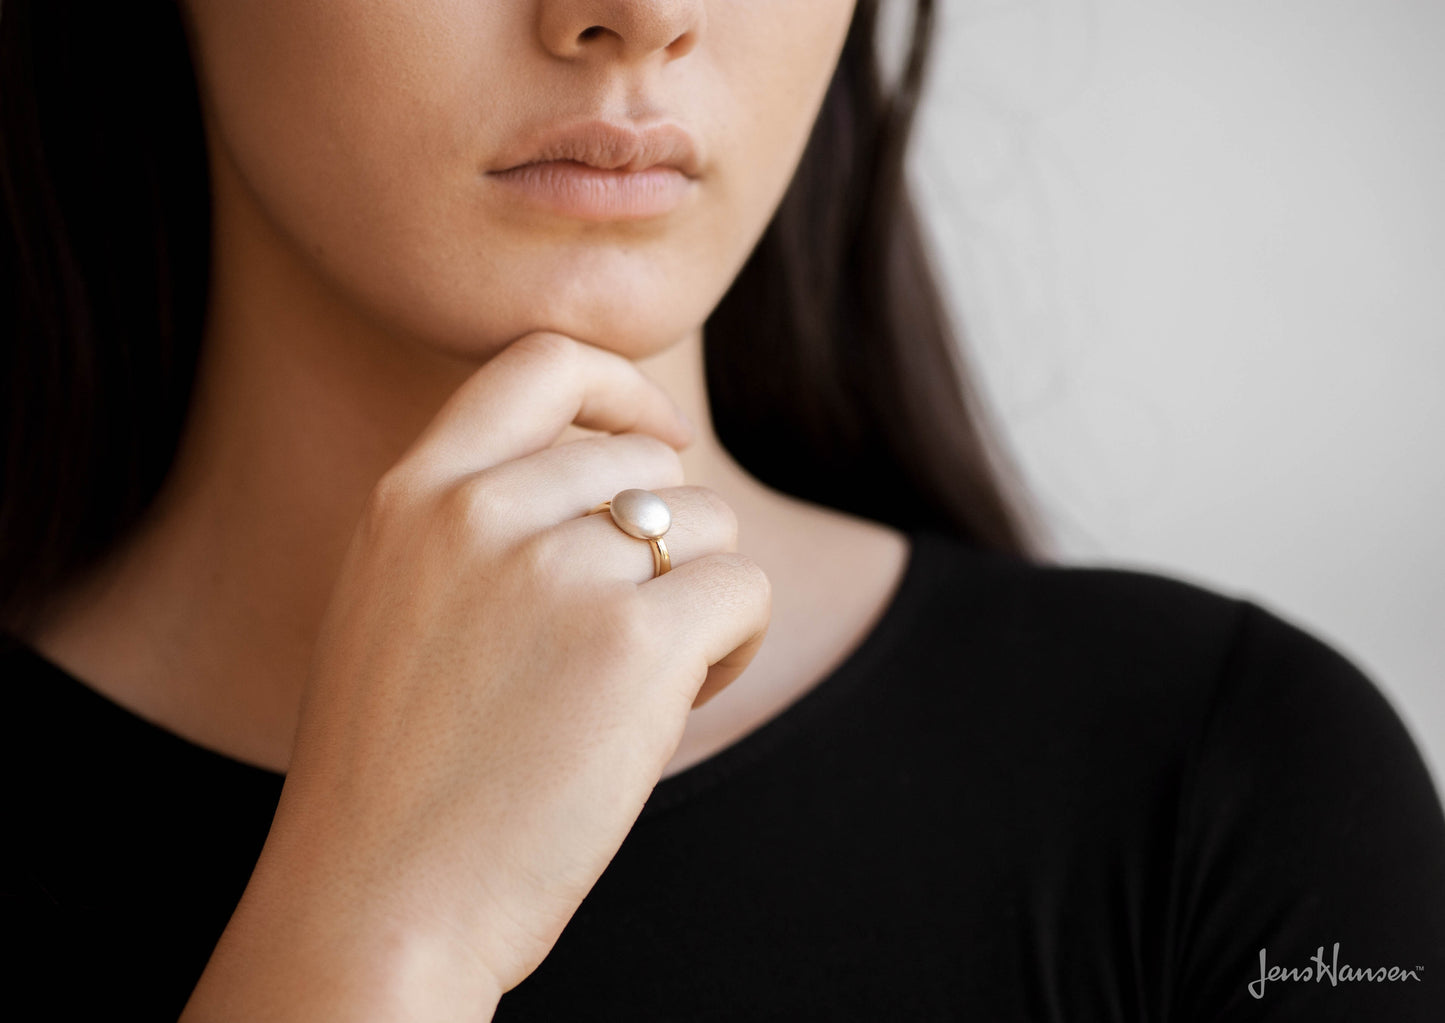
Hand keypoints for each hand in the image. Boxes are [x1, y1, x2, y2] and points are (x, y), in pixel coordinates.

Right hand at [182, 331, 771, 1019]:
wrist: (383, 899)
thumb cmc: (399, 771)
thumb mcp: (396, 601)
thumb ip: (478, 521)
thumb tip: (633, 469)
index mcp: (414, 494)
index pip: (541, 361)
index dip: (622, 387)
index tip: (661, 439)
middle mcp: (482, 511)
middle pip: (650, 463)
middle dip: (671, 538)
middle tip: (636, 628)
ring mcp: (557, 571)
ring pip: (710, 522)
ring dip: (703, 595)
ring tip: (648, 679)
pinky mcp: (634, 642)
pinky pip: (742, 589)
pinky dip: (734, 642)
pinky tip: (682, 699)